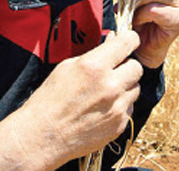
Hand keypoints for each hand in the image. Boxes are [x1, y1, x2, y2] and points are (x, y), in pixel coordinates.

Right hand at [0, 31, 142, 170]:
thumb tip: (113, 41)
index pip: (128, 42)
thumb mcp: (66, 67)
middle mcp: (110, 86)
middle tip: (113, 70)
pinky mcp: (119, 125)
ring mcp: (117, 107)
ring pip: (135, 88)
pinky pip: (129, 108)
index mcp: (95, 66)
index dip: (129, 39)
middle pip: (137, 67)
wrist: (42, 138)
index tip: (128, 42)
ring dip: (124, 87)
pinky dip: (120, 106)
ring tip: (104, 93)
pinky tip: (101, 109)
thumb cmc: (49, 101)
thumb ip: (94, 54)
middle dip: (127, 66)